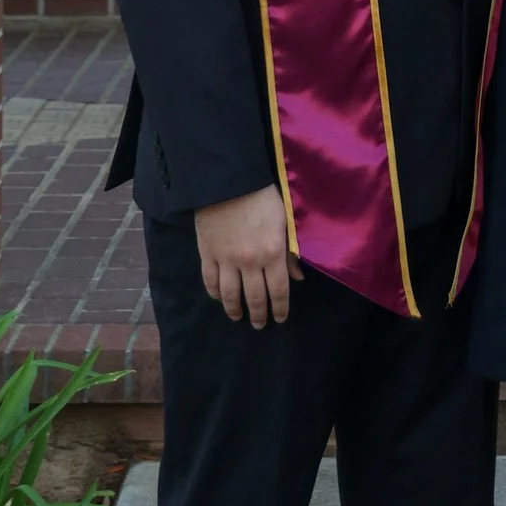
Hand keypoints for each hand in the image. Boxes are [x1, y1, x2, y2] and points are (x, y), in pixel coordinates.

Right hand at [196, 186, 296, 328]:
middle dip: (259, 315)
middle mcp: (250, 262)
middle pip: (255, 298)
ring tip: (238, 317)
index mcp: (272, 253)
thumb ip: (290, 252)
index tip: (280, 318)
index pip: (278, 292)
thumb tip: (298, 278)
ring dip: (235, 310)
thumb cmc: (262, 197)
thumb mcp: (284, 221)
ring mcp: (226, 260)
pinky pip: (210, 281)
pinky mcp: (207, 254)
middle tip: (260, 325)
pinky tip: (220, 298)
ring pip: (230, 295)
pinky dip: (215, 294)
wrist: (227, 180)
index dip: (280, 309)